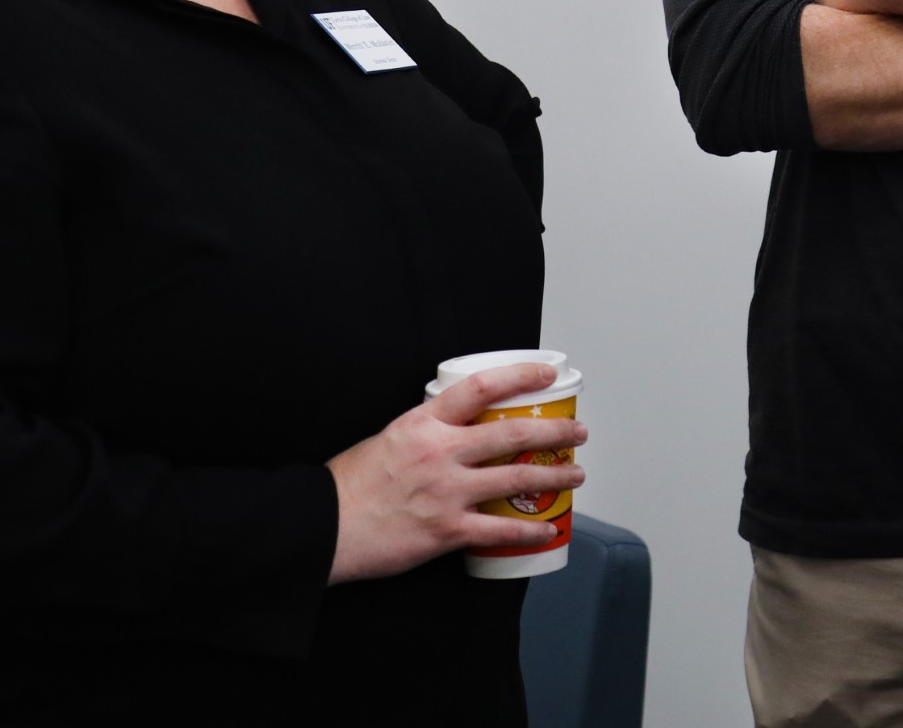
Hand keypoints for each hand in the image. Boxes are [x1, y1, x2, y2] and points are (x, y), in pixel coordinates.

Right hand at [324, 362, 587, 583]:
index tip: (546, 373)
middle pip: (512, 435)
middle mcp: (440, 453)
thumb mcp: (388, 439)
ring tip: (576, 475)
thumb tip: (456, 429)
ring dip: (555, 477)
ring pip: (516, 480)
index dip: (521, 376)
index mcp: (424, 424)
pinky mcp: (447, 530)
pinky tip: (548, 528)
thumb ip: (425, 431)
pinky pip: (500, 529)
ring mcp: (446, 493)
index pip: (482, 387)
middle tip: (577, 432)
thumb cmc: (349, 486)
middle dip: (554, 432)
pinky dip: (530, 529)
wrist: (324, 527)